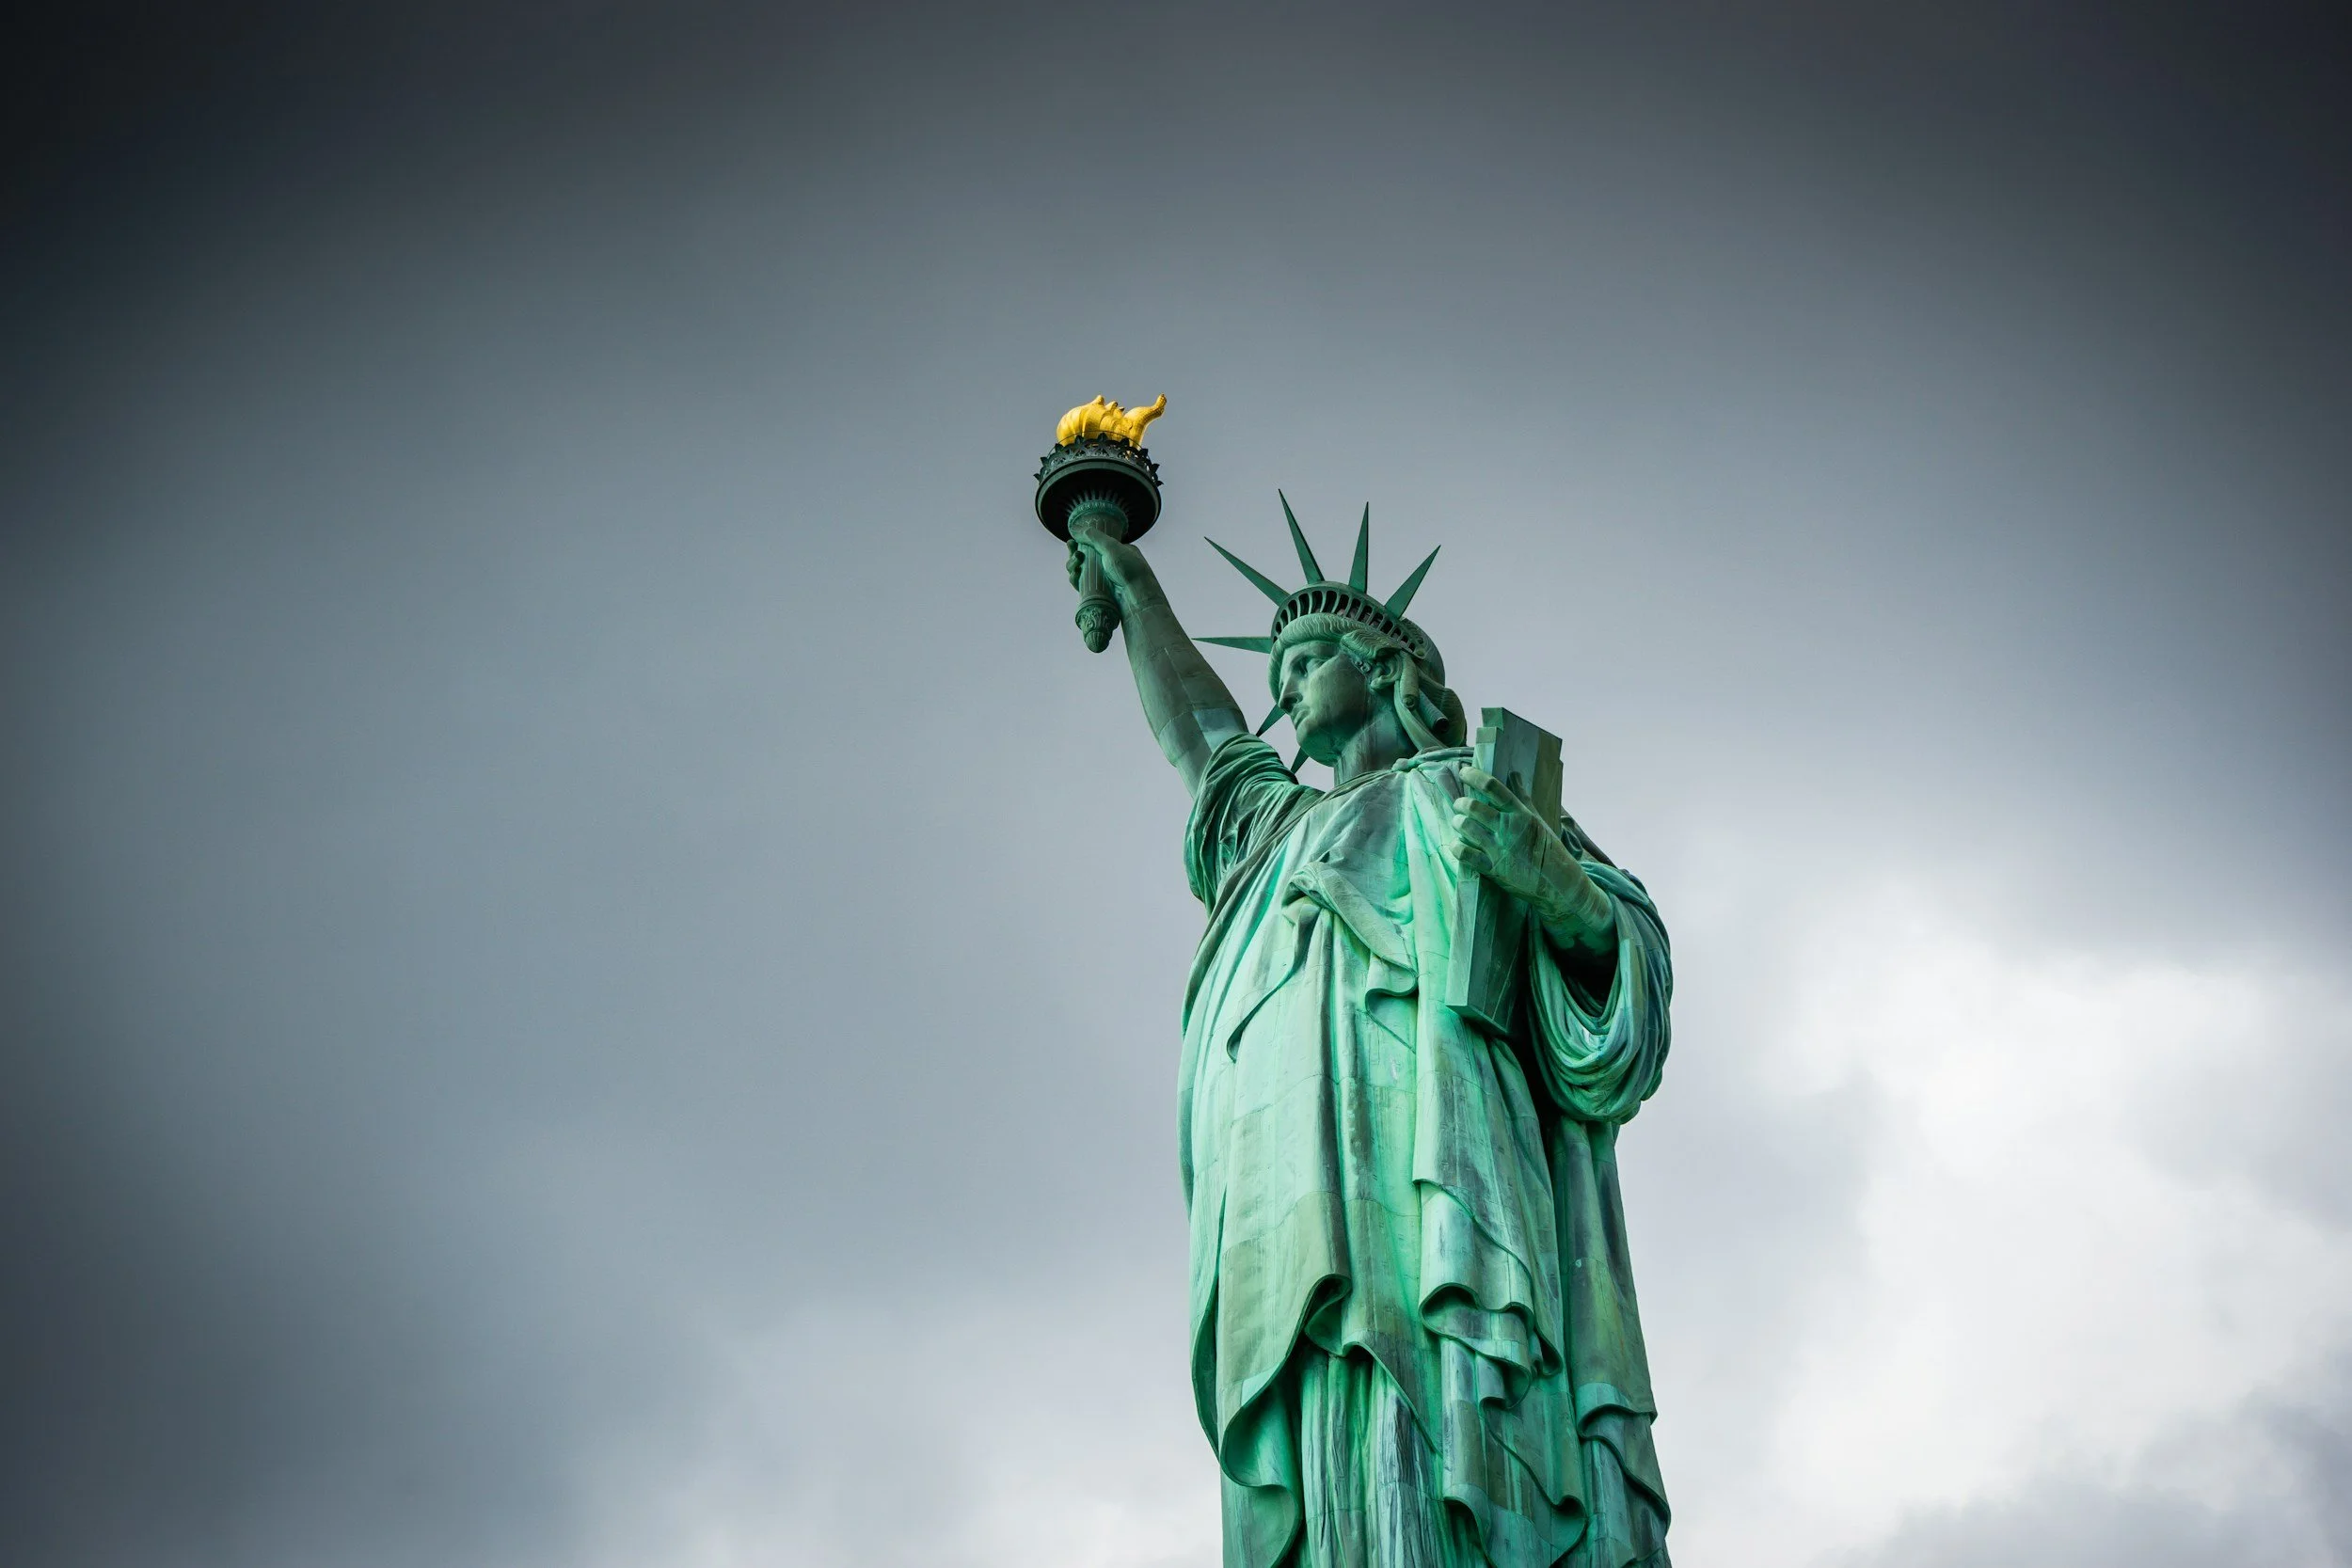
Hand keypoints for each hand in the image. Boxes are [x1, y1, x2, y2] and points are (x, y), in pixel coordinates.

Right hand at [1067, 514, 1161, 607]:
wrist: (1137, 597)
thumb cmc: (1129, 570)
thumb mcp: (1112, 548)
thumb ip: (1094, 537)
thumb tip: (1076, 529)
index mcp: (1117, 552)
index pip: (1094, 546)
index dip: (1080, 544)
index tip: (1071, 543)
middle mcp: (1109, 565)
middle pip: (1084, 558)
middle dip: (1074, 556)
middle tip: (1074, 553)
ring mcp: (1104, 580)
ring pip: (1081, 572)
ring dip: (1073, 566)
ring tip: (1075, 565)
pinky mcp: (1098, 593)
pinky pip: (1082, 585)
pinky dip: (1075, 580)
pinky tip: (1074, 576)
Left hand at [1449, 766, 1613, 951]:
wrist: (1558, 883)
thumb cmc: (1548, 849)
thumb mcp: (1537, 820)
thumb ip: (1522, 797)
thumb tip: (1514, 775)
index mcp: (1520, 814)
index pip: (1493, 787)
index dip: (1474, 776)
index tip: (1464, 772)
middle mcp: (1508, 829)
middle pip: (1474, 807)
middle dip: (1461, 803)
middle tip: (1460, 805)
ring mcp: (1499, 849)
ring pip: (1466, 827)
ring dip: (1458, 822)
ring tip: (1460, 823)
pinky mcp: (1492, 869)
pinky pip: (1464, 853)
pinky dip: (1457, 846)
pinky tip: (1458, 844)